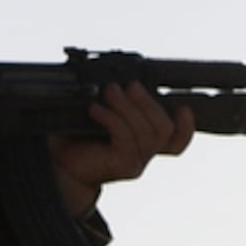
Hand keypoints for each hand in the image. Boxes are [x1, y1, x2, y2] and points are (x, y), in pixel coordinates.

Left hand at [51, 79, 193, 212]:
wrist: (58, 165)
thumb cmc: (75, 138)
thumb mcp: (99, 115)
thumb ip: (115, 102)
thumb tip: (120, 78)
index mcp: (145, 142)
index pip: (177, 140)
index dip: (187, 126)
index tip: (183, 107)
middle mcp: (145, 154)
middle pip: (164, 129)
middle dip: (148, 102)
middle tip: (130, 85)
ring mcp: (136, 162)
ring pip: (147, 132)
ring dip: (128, 107)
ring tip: (109, 92)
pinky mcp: (124, 166)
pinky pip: (126, 137)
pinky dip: (112, 118)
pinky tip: (95, 110)